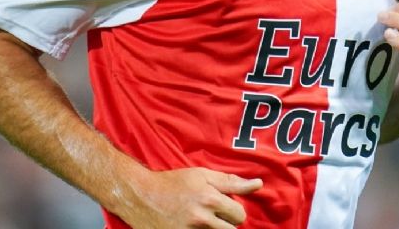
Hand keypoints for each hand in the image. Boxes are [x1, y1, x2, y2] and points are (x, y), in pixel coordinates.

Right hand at [113, 165, 262, 227]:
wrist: (141, 195)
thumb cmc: (173, 182)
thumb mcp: (202, 175)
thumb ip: (231, 181)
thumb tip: (258, 184)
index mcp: (210, 199)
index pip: (239, 215)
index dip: (234, 211)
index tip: (225, 207)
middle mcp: (202, 218)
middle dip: (226, 223)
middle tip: (214, 214)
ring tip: (202, 220)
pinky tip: (191, 226)